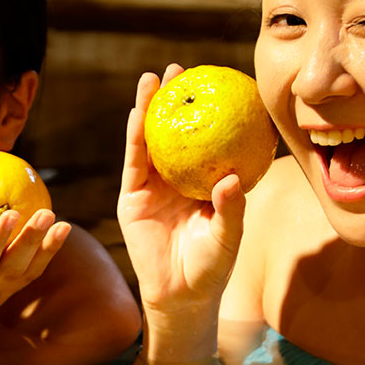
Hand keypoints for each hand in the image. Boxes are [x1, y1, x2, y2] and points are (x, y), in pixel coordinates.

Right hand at [116, 65, 246, 311]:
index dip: (208, 111)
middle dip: (175, 98)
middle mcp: (178, 178)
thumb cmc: (212, 267)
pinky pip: (134, 163)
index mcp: (204, 181)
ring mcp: (153, 186)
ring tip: (152, 79)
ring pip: (150, 140)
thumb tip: (232, 178)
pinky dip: (135, 138)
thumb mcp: (228, 236)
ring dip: (148, 108)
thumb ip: (231, 208)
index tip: (216, 83)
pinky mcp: (131, 197)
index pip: (208, 139)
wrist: (180, 296)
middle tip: (180, 68)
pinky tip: (138, 115)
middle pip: (175, 131)